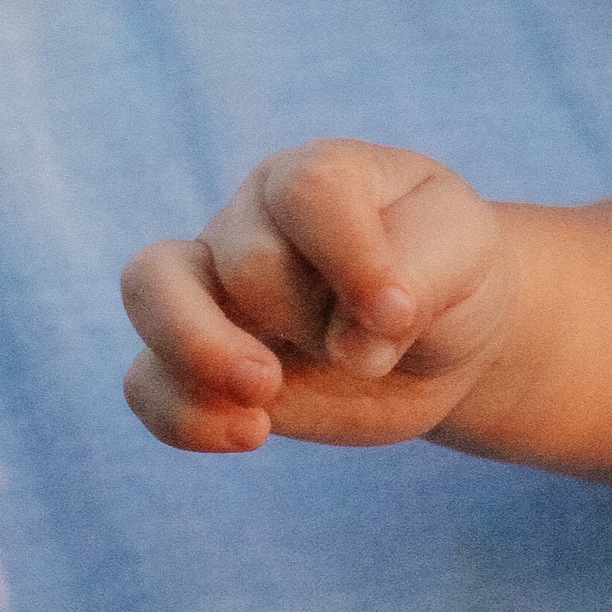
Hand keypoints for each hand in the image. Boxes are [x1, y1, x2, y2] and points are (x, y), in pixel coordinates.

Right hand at [121, 140, 515, 453]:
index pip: (308, 190)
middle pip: (245, 258)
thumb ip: (419, 280)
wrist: (438, 333)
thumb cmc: (448, 272)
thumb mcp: (466, 258)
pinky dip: (182, 415)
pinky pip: (144, 379)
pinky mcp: (198, 361)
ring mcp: (215, 287)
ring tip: (264, 397)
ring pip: (151, 289)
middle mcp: (253, 219)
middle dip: (306, 316)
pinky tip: (252, 434)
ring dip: (199, 349)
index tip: (398, 315)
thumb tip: (351, 346)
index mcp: (322, 176)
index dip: (349, 254)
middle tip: (363, 356)